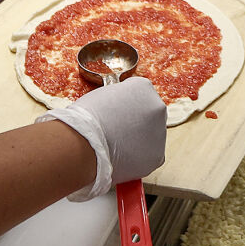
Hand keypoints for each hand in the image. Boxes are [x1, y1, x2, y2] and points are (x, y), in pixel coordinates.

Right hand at [45, 77, 166, 201]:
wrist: (84, 143)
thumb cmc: (85, 118)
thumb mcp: (102, 96)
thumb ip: (119, 100)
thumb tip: (120, 110)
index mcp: (143, 87)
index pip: (139, 95)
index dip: (125, 107)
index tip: (115, 115)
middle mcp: (157, 106)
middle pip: (149, 115)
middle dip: (136, 124)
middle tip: (117, 132)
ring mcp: (160, 132)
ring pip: (150, 137)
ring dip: (137, 141)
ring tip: (116, 146)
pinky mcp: (157, 156)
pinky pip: (149, 157)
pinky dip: (137, 159)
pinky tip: (122, 158)